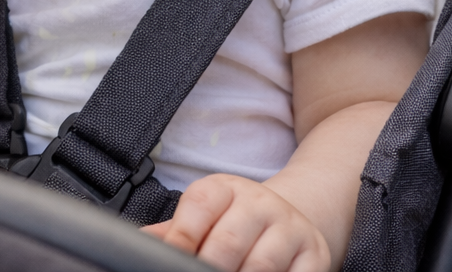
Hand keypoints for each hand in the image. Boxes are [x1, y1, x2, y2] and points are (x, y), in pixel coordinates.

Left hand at [143, 174, 330, 271]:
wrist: (293, 216)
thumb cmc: (236, 222)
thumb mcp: (205, 215)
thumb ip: (174, 231)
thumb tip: (136, 243)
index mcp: (225, 188)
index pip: (198, 206)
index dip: (181, 239)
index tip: (171, 262)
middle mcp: (259, 202)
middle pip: (227, 242)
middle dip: (208, 268)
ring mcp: (290, 228)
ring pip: (260, 267)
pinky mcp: (315, 255)